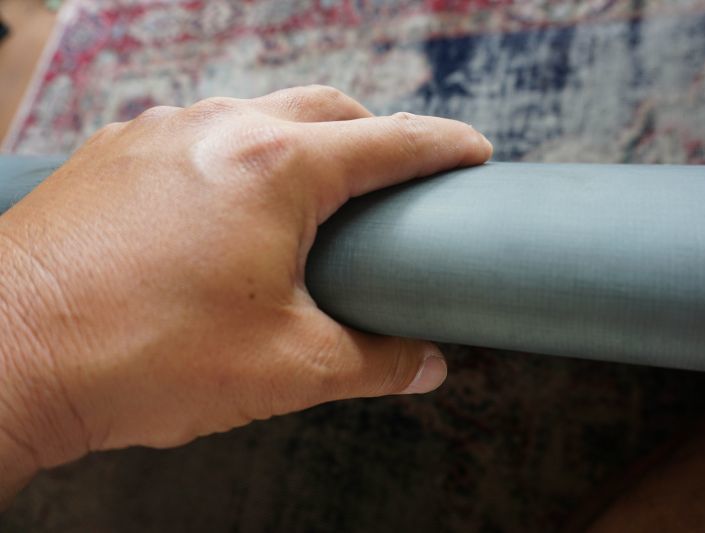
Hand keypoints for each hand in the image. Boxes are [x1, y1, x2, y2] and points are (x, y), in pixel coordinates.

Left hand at [0, 86, 491, 499]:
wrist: (6, 355)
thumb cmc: (142, 358)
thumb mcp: (285, 369)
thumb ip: (373, 363)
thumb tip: (424, 365)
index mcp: (274, 169)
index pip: (390, 142)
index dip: (443, 146)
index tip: (473, 151)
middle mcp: (219, 128)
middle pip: (326, 108)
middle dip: (375, 133)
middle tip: (398, 174)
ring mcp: (159, 132)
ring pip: (258, 111)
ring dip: (302, 138)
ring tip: (317, 188)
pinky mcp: (116, 152)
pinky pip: (199, 132)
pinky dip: (238, 152)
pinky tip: (232, 199)